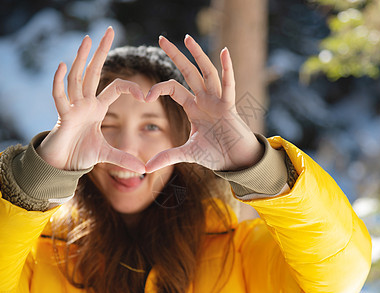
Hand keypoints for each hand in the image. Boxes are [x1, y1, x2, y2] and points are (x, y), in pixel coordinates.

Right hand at [37, 27, 145, 172]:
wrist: (61, 164)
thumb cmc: (80, 154)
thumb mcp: (107, 155)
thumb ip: (124, 159)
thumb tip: (145, 169)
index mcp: (97, 108)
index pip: (116, 88)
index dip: (131, 88)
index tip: (146, 95)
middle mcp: (85, 103)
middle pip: (94, 72)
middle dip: (101, 51)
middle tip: (108, 30)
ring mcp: (73, 107)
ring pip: (77, 78)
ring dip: (82, 59)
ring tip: (87, 39)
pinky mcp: (62, 116)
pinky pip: (59, 96)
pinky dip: (60, 82)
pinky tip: (64, 65)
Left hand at [145, 35, 263, 172]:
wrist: (234, 160)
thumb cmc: (215, 153)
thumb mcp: (187, 153)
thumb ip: (167, 156)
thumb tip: (145, 168)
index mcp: (193, 107)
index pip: (173, 89)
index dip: (158, 88)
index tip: (144, 95)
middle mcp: (204, 99)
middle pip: (188, 72)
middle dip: (175, 55)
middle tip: (161, 39)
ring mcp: (217, 100)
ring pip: (206, 72)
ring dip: (197, 55)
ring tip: (187, 38)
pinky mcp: (229, 106)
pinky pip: (228, 84)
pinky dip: (227, 68)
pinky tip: (223, 51)